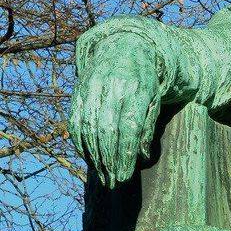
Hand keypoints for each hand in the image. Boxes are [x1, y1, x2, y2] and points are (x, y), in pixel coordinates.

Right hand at [68, 35, 161, 186]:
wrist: (125, 48)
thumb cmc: (145, 82)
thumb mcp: (154, 101)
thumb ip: (147, 127)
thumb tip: (142, 157)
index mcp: (136, 90)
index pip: (128, 129)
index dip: (125, 155)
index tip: (125, 176)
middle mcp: (111, 88)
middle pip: (107, 131)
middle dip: (109, 160)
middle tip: (113, 182)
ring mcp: (91, 88)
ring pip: (88, 127)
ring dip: (94, 156)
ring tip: (102, 175)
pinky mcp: (78, 90)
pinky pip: (75, 120)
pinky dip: (79, 142)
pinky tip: (87, 158)